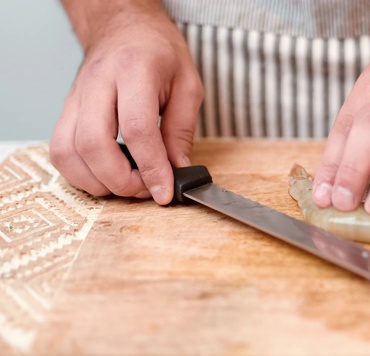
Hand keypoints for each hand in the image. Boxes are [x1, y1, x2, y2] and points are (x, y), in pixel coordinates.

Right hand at [50, 2, 202, 203]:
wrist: (124, 27)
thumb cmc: (158, 53)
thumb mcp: (187, 85)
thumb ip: (182, 130)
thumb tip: (177, 170)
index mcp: (135, 70)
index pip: (136, 128)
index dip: (150, 167)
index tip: (164, 191)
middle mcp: (99, 82)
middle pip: (93, 143)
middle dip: (120, 180)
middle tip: (146, 188)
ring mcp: (76, 96)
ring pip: (67, 151)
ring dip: (97, 181)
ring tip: (127, 184)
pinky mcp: (66, 109)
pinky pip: (60, 150)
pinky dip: (80, 173)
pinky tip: (105, 175)